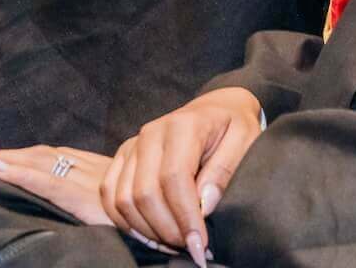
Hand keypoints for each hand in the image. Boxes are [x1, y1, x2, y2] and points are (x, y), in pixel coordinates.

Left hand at [0, 147, 152, 241]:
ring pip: (40, 163)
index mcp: (97, 171)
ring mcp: (88, 185)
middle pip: (41, 157)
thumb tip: (83, 191)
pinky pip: (49, 183)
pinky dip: (23, 173)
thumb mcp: (129, 199)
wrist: (185, 220)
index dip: (22, 155)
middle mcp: (90, 173)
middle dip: (4, 155)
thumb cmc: (161, 214)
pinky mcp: (86, 202)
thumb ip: (108, 195)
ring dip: (5, 160)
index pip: (52, 157)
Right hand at [96, 87, 262, 264]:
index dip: (185, 217)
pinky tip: (150, 234)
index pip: (174, 178)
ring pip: (124, 199)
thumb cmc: (233, 126)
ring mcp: (133, 145)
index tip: (200, 244)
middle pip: (145, 193)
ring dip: (147, 230)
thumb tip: (205, 205)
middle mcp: (151, 133)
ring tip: (174, 243)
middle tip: (190, 247)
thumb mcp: (245, 140)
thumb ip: (225, 170)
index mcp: (182, 126)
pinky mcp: (123, 156)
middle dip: (167, 230)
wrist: (216, 107)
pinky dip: (125, 221)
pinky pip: (109, 194)